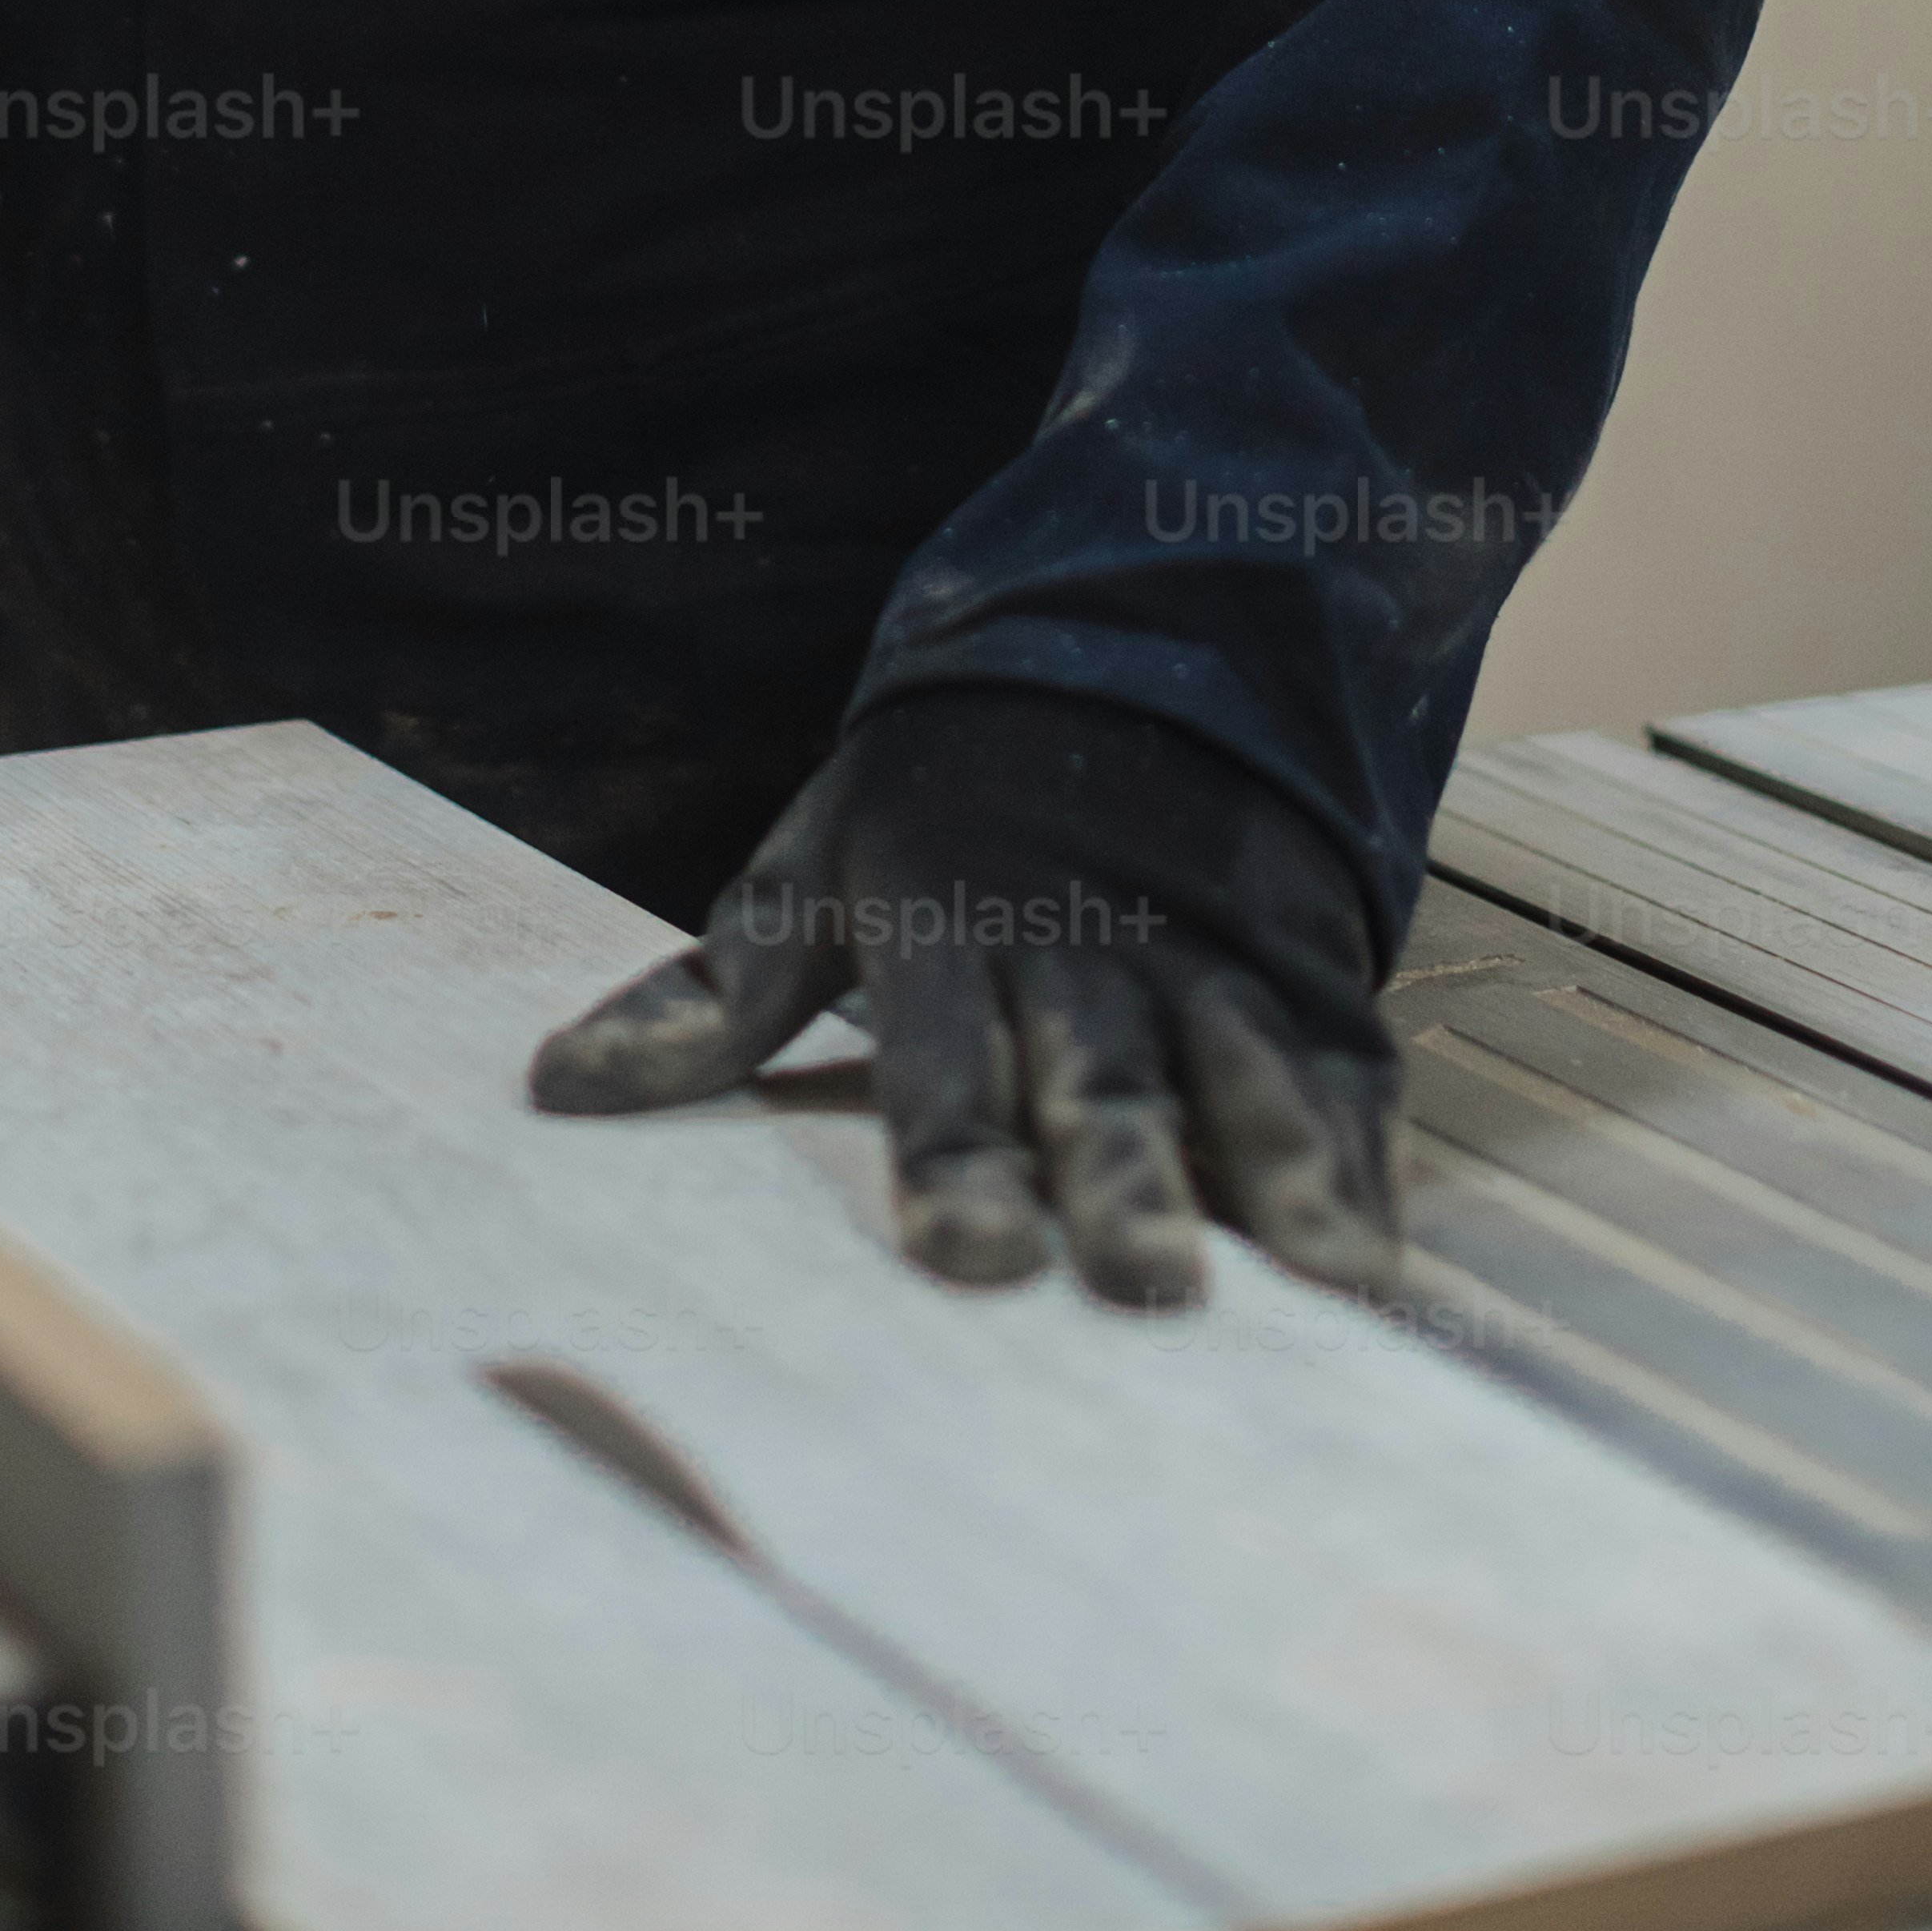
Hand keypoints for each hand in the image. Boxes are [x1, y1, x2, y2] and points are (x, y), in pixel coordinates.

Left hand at [528, 685, 1399, 1307]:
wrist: (1129, 644)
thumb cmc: (940, 798)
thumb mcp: (814, 860)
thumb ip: (713, 990)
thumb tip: (555, 1089)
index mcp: (952, 927)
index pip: (947, 1065)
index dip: (958, 1163)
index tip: (970, 1257)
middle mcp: (1086, 948)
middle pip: (1103, 1081)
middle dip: (1124, 1181)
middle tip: (1145, 1286)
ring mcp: (1208, 955)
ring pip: (1239, 1069)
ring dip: (1272, 1167)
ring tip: (1317, 1277)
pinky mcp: (1303, 970)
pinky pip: (1339, 1070)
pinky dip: (1362, 1158)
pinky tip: (1376, 1256)